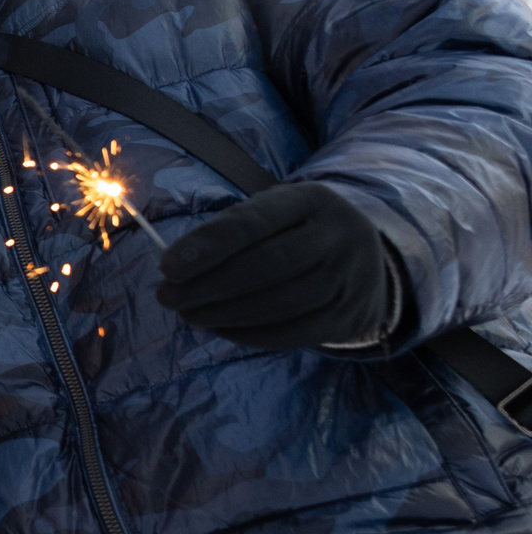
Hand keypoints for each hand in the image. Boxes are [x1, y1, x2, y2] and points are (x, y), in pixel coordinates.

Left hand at [155, 182, 396, 350]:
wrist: (366, 262)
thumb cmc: (296, 233)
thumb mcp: (273, 214)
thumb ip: (230, 231)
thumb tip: (177, 266)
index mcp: (313, 199)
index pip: (254, 221)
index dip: (208, 245)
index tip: (167, 266)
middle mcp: (340, 235)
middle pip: (266, 265)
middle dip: (208, 285)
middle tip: (167, 296)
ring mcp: (352, 277)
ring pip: (279, 303)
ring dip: (223, 314)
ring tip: (189, 314)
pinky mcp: (350, 316)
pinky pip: (293, 332)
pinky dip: (249, 334)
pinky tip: (220, 328)